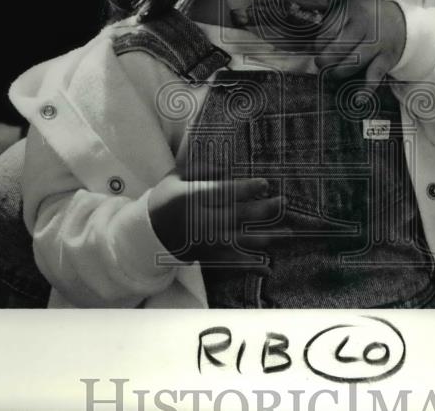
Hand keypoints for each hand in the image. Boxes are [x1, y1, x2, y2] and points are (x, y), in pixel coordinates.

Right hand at [147, 169, 280, 271]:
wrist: (148, 232)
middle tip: (283, 203)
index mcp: (192, 199)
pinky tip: (268, 268)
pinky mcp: (208, 255)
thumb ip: (201, 169)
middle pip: (235, 216)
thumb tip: (227, 165)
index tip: (266, 183)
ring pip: (238, 240)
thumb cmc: (166, 197)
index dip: (245, 189)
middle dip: (261, 211)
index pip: (223, 193)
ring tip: (286, 233)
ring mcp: (205, 242)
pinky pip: (231, 262)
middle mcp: (200, 221)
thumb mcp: (177, 177)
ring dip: (263, 237)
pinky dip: (250, 266)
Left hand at [313, 0, 406, 85]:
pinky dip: (366, 89)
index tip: (316, 48)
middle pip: (340, 48)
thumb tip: (308, 45)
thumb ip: (329, 22)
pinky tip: (358, 99)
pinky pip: (375, 76)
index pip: (329, 31)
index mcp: (354, 12)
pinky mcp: (386, 60)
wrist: (398, 21)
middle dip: (325, 60)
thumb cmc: (364, 17)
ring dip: (338, 72)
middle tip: (320, 63)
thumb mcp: (348, 9)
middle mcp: (367, 27)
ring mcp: (378, 45)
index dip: (318, 44)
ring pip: (354, 63)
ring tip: (331, 73)